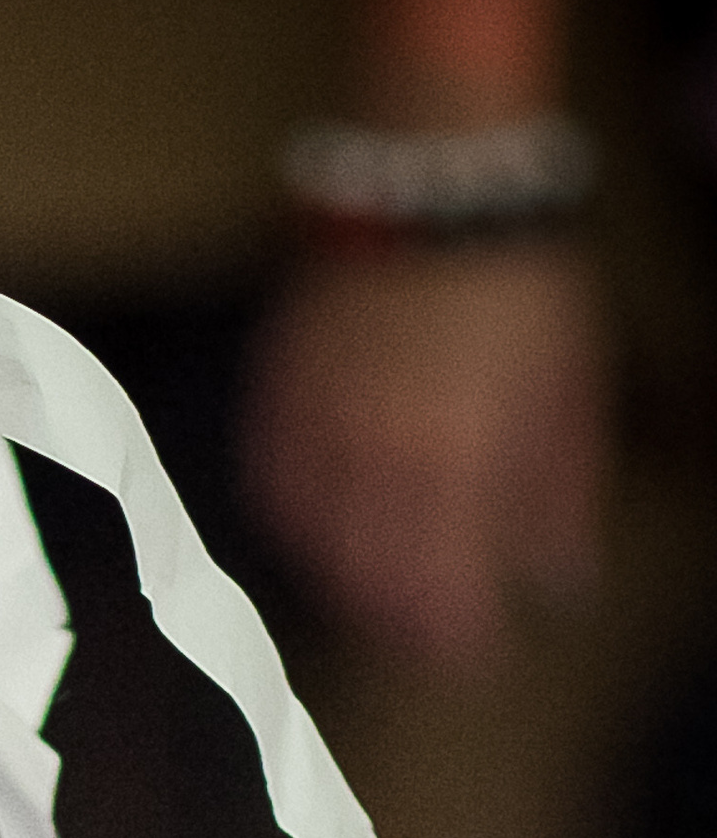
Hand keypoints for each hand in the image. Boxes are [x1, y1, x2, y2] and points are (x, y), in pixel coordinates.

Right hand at [239, 240, 604, 669]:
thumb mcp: (566, 388)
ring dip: (344, 579)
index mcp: (456, 456)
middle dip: (400, 618)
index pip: (442, 584)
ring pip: (315, 540)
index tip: (469, 655)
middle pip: (373, 577)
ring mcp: (321, 421)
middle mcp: (378, 452)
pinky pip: (272, 484)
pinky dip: (294, 521)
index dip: (454, 634)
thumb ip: (559, 493)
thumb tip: (563, 581)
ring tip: (372, 592)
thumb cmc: (515, 282)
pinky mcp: (281, 389)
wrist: (437, 181)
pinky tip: (316, 533)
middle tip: (422, 636)